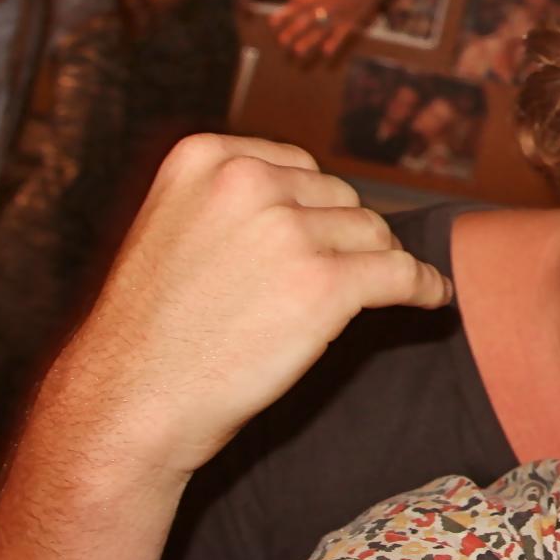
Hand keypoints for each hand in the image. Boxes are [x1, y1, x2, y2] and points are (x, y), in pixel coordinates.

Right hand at [43, 134, 451, 479]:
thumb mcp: (175, 228)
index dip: (315, 211)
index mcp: (206, 156)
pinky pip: (401, 273)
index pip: (298, 167)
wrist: (127, 403)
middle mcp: (248, 180)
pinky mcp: (324, 285)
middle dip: (343, 239)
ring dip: (375, 266)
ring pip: (372, 234)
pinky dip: (424, 286)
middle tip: (327, 285)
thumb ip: (236, 201)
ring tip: (367, 297)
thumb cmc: (151, 331)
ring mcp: (288, 231)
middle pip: (340, 198)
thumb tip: (323, 201)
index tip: (316, 243)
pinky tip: (432, 297)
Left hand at [271, 0, 389, 58]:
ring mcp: (340, 15)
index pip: (298, 5)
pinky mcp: (351, 21)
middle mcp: (328, 5)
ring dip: (309, 41)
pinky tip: (326, 52)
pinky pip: (341, 34)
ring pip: (321, 30)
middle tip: (281, 41)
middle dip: (293, 31)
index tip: (272, 23)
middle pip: (307, 20)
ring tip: (297, 51)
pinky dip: (334, 43)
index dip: (284, 14)